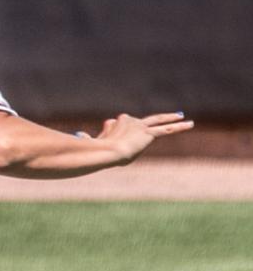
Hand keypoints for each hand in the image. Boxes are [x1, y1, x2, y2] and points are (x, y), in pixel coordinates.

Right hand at [79, 112, 193, 164]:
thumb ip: (92, 139)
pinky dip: (179, 126)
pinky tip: (190, 123)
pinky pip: (167, 129)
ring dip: (171, 119)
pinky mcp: (149, 133)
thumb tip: (80, 134)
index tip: (106, 138)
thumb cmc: (99, 151)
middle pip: (137, 121)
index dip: (112, 134)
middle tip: (150, 125)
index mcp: (115, 123)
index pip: (118, 125)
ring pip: (158, 121)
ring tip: (183, 118)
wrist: (109, 152)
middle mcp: (128, 120)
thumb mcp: (94, 145)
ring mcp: (140, 126)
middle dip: (141, 124)